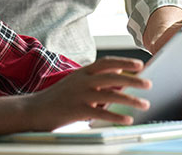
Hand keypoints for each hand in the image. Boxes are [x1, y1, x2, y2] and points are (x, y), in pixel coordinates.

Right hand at [23, 57, 150, 129]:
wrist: (32, 110)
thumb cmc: (57, 98)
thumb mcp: (76, 84)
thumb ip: (96, 80)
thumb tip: (119, 75)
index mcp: (82, 72)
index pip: (106, 62)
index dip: (124, 62)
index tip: (140, 65)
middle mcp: (82, 80)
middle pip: (112, 76)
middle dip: (133, 80)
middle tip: (149, 84)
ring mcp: (79, 95)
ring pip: (110, 95)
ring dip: (130, 99)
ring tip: (144, 104)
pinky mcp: (76, 110)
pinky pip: (100, 114)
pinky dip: (116, 116)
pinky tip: (127, 119)